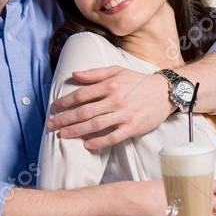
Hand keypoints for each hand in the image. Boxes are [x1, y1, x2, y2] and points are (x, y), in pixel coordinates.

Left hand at [46, 66, 170, 150]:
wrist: (164, 92)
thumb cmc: (138, 81)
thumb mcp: (117, 70)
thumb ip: (95, 73)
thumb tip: (74, 74)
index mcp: (110, 85)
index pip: (81, 95)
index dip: (65, 102)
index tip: (53, 108)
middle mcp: (115, 100)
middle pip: (84, 111)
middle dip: (64, 118)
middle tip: (50, 124)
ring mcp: (124, 115)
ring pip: (95, 125)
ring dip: (76, 131)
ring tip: (62, 134)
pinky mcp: (133, 127)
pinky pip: (113, 137)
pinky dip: (99, 142)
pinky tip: (86, 145)